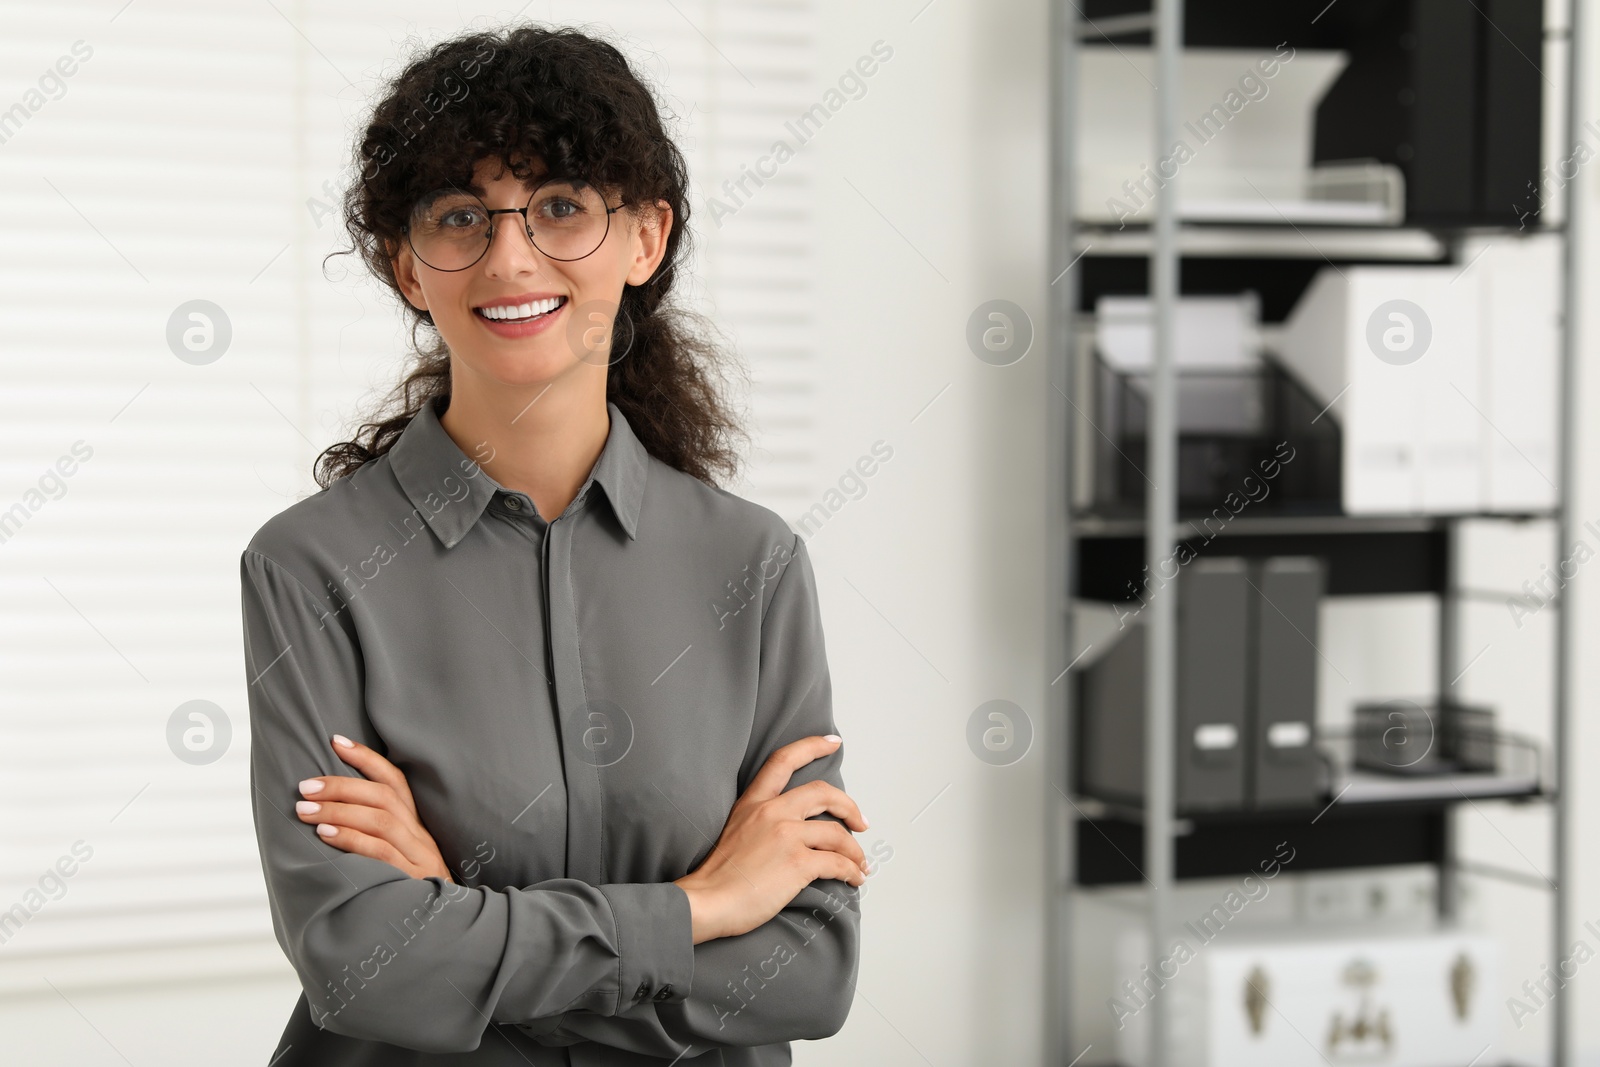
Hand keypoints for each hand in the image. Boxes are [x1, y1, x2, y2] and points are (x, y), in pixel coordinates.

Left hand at [295, 734, 454, 881]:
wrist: (438, 934)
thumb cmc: (405, 894)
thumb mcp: (396, 859)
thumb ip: (372, 836)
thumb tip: (324, 811)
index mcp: (416, 826)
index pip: (395, 781)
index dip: (366, 759)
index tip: (335, 741)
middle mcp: (420, 836)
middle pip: (384, 797)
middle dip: (341, 785)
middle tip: (304, 786)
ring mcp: (419, 858)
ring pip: (380, 820)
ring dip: (338, 810)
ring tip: (304, 809)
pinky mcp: (412, 880)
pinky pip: (380, 852)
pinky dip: (351, 839)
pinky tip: (325, 835)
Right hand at [673, 735, 868, 944]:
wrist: (706, 903)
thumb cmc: (718, 877)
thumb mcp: (734, 831)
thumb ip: (761, 822)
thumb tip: (794, 831)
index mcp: (753, 802)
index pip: (784, 760)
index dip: (812, 746)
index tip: (833, 742)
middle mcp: (772, 812)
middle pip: (824, 793)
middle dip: (849, 807)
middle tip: (861, 822)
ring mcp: (786, 836)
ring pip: (837, 834)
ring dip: (855, 851)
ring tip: (860, 864)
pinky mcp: (797, 863)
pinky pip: (838, 863)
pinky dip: (852, 871)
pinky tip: (854, 878)